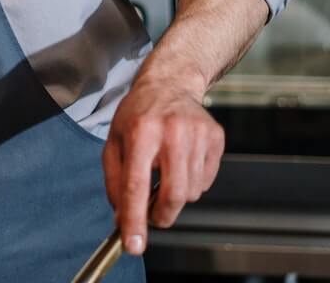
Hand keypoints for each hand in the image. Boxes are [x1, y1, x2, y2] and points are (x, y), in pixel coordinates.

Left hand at [102, 78, 223, 254]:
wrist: (169, 84)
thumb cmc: (137, 115)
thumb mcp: (114, 141)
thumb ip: (115, 181)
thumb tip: (122, 218)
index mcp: (140, 131)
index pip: (136, 185)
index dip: (134, 219)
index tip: (133, 246)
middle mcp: (171, 131)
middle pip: (173, 196)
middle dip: (161, 215)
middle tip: (153, 214)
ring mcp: (197, 133)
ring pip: (191, 193)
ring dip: (176, 195)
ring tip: (166, 171)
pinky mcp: (216, 137)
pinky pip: (206, 182)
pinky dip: (192, 182)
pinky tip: (182, 161)